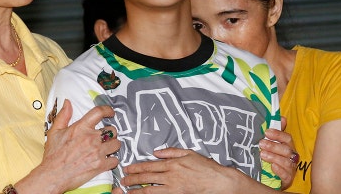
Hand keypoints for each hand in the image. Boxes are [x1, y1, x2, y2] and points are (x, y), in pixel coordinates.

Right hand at [15, 100, 119, 192]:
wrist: (53, 175)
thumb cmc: (53, 155)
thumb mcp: (55, 132)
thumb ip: (63, 116)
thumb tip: (68, 102)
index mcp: (81, 128)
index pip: (99, 112)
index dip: (108, 110)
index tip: (110, 113)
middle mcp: (91, 138)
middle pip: (112, 130)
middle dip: (111, 133)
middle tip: (105, 137)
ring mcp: (97, 152)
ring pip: (117, 144)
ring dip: (113, 145)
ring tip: (107, 148)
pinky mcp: (100, 165)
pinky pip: (115, 160)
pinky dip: (112, 160)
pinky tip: (106, 160)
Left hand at [119, 148, 265, 193]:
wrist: (218, 181)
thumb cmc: (206, 167)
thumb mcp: (189, 153)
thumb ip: (172, 151)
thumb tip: (157, 152)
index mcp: (172, 162)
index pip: (150, 165)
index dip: (136, 167)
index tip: (127, 168)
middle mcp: (170, 174)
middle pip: (146, 176)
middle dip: (132, 178)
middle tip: (122, 180)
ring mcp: (172, 186)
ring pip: (149, 188)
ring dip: (136, 189)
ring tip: (127, 191)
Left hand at [259, 117, 296, 188]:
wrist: (272, 178)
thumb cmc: (273, 158)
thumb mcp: (273, 144)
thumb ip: (277, 132)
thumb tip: (282, 117)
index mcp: (288, 147)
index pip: (287, 138)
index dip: (278, 134)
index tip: (266, 132)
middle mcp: (291, 157)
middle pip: (286, 149)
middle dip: (273, 146)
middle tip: (261, 143)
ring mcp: (291, 169)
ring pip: (286, 162)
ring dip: (274, 157)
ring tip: (262, 155)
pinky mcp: (288, 180)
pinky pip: (286, 175)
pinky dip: (280, 170)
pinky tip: (272, 167)